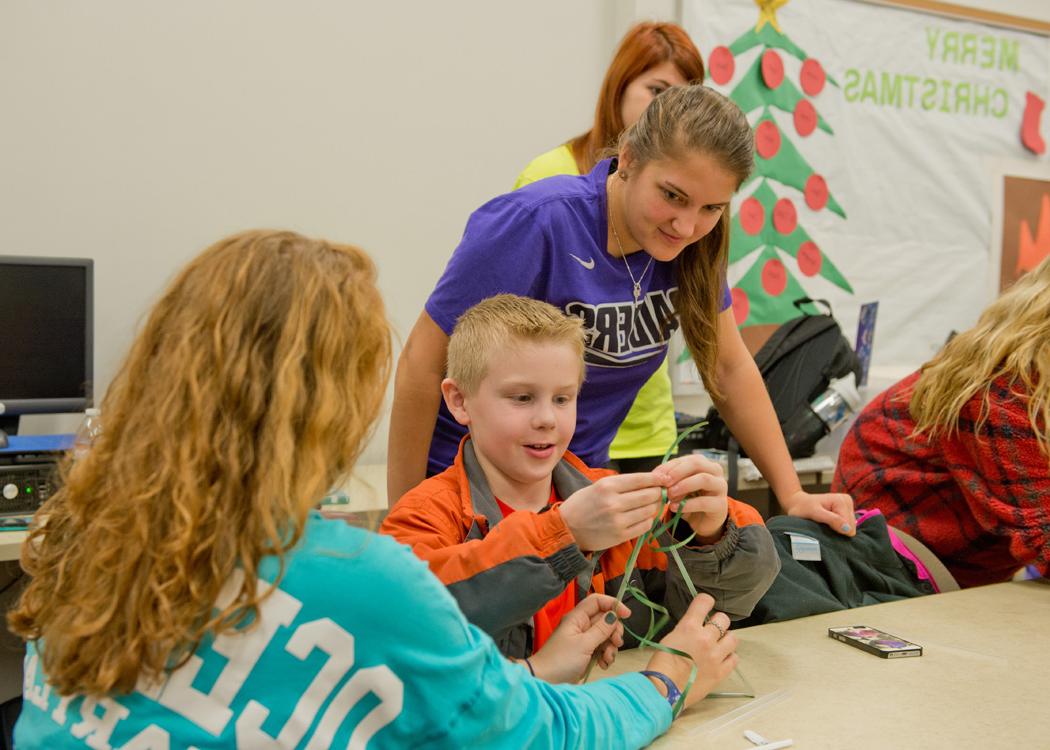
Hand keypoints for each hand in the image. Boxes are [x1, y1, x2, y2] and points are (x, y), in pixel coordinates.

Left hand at [528, 594, 631, 683]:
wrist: (545, 681)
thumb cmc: (561, 660)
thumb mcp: (584, 644)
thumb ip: (601, 629)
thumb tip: (614, 615)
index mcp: (577, 618)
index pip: (597, 601)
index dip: (613, 604)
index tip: (627, 615)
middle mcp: (581, 626)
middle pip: (605, 619)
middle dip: (614, 631)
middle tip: (615, 643)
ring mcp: (583, 640)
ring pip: (605, 636)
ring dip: (610, 647)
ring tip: (606, 659)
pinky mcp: (585, 653)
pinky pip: (601, 649)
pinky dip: (605, 656)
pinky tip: (602, 665)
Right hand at [559, 472, 666, 550]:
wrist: (568, 528)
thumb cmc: (583, 504)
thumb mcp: (599, 486)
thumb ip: (624, 484)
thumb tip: (652, 481)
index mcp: (608, 486)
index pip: (641, 479)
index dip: (657, 478)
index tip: (665, 478)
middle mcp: (614, 502)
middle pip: (650, 495)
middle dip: (658, 492)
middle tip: (659, 493)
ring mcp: (618, 520)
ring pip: (650, 510)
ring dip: (655, 507)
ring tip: (650, 505)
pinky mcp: (621, 535)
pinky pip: (645, 525)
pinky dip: (649, 520)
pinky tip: (643, 516)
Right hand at [643, 593, 736, 709]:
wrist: (665, 689)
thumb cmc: (661, 665)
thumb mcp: (670, 638)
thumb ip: (685, 630)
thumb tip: (694, 628)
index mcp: (689, 627)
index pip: (704, 601)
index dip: (706, 601)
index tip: (706, 605)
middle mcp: (705, 638)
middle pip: (723, 619)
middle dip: (718, 622)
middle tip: (712, 629)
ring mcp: (716, 655)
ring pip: (733, 638)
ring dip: (726, 639)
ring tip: (719, 644)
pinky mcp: (721, 672)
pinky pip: (734, 658)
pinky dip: (729, 657)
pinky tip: (722, 659)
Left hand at [657, 454, 728, 542]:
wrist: (704, 520)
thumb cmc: (690, 499)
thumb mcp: (679, 487)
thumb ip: (670, 479)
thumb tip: (656, 476)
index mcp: (704, 463)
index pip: (686, 459)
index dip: (669, 466)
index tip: (655, 476)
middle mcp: (715, 471)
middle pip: (697, 464)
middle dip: (677, 472)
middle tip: (664, 483)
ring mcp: (720, 487)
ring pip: (703, 479)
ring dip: (683, 486)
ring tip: (670, 495)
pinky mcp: (721, 505)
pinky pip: (704, 502)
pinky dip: (687, 505)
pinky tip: (674, 508)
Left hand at [782, 489, 855, 535]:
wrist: (798, 503)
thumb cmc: (803, 508)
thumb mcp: (815, 513)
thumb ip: (832, 520)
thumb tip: (848, 529)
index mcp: (842, 500)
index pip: (849, 526)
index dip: (837, 530)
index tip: (823, 524)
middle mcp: (847, 501)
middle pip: (851, 527)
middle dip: (838, 529)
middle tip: (823, 524)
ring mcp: (847, 506)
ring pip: (850, 528)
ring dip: (837, 529)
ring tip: (825, 523)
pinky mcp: (846, 511)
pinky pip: (847, 526)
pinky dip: (837, 528)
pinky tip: (829, 523)